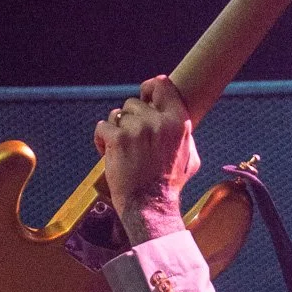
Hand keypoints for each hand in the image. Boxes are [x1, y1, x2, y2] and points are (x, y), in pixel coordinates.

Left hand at [94, 76, 199, 240]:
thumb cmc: (169, 185)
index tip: (143, 97)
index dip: (149, 88)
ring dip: (115, 130)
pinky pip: (102, 127)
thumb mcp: (190, 158)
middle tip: (131, 140)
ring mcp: (137, 129)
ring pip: (116, 114)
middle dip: (129, 119)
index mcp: (178, 122)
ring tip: (121, 150)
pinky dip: (101, 139)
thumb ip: (184, 135)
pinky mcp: (118, 139)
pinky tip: (108, 152)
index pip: (162, 85)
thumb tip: (176, 118)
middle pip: (133, 103)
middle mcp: (158, 121)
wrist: (150, 206)